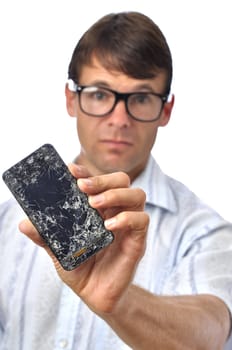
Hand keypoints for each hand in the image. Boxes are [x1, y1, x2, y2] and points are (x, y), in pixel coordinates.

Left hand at [19, 164, 148, 314]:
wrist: (94, 294)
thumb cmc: (79, 267)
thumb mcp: (58, 250)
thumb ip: (44, 236)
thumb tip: (24, 223)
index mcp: (98, 208)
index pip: (97, 181)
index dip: (86, 171)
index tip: (71, 170)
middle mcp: (115, 211)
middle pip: (121, 181)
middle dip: (103, 179)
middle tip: (83, 186)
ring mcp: (128, 224)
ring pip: (136, 194)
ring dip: (116, 194)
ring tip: (95, 203)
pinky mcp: (137, 240)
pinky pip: (141, 220)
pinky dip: (126, 218)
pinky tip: (109, 226)